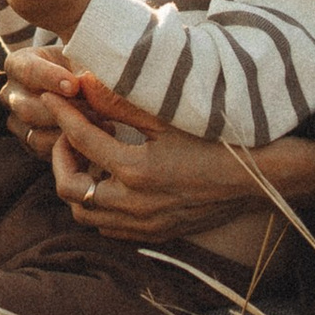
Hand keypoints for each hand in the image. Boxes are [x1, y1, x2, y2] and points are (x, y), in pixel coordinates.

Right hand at [1, 34, 83, 156]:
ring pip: (35, 136)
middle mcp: (10, 94)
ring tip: (100, 122)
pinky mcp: (30, 145)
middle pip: (27, 109)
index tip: (75, 85)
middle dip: (64, 111)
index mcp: (17, 63)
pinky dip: (71, 148)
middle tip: (94, 108)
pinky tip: (94, 137)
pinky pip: (46, 153)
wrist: (83, 84)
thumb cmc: (80, 63)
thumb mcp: (80, 51)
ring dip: (69, 132)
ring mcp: (17, 122)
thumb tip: (85, 77)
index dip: (51, 78)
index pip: (27, 71)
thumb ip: (78, 54)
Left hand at [49, 93, 314, 243]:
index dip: (62, 115)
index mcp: (137, 169)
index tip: (54, 99)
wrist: (260, 177)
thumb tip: (84, 81)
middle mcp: (135, 203)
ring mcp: (145, 223)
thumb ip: (123, 101)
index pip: (80, 140)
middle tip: (68, 135)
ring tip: (87, 159)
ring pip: (87, 214)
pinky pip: (110, 229)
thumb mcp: (171, 114)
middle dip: (60, 158)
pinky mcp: (157, 233)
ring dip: (78, 185)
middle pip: (71, 188)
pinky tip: (110, 182)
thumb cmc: (219, 138)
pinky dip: (100, 207)